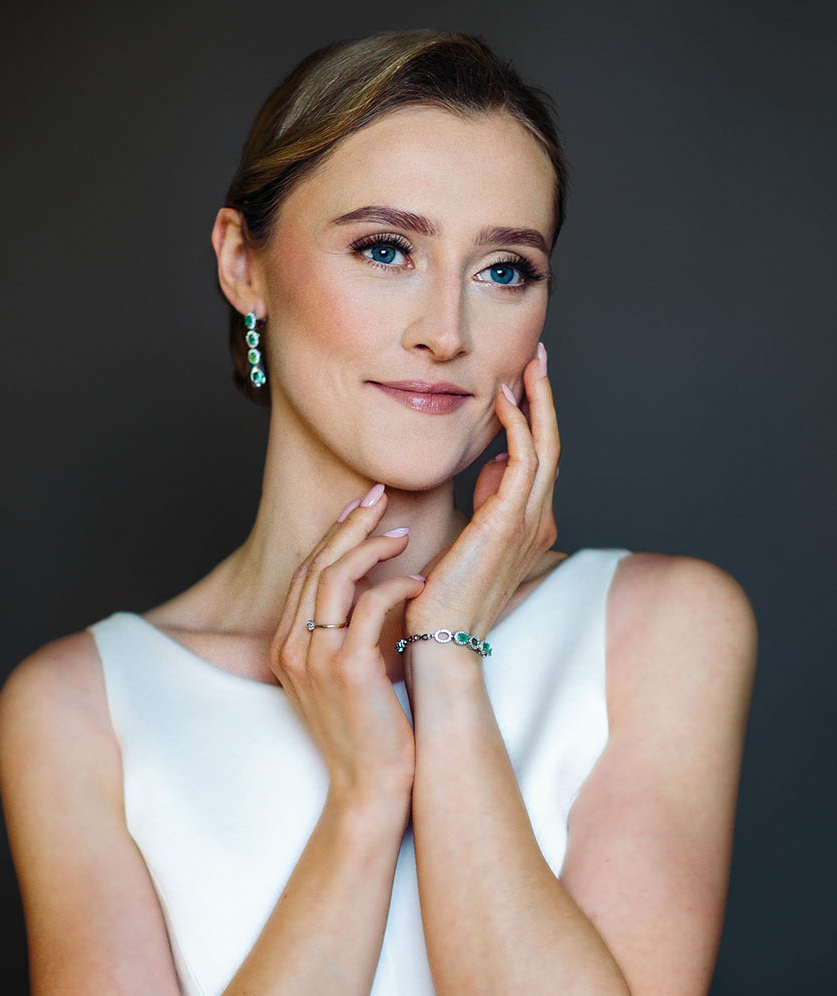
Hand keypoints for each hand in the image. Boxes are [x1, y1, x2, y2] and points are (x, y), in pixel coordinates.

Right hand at [268, 488, 425, 802]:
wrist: (369, 789)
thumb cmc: (369, 736)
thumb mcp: (346, 681)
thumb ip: (349, 638)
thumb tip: (378, 595)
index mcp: (285, 649)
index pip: (305, 575)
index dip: (332, 536)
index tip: (361, 510)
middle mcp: (290, 649)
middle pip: (316, 565)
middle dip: (350, 524)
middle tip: (380, 496)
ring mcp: (314, 658)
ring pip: (336, 576)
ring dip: (372, 546)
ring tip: (404, 533)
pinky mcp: (347, 668)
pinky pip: (370, 605)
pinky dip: (396, 586)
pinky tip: (418, 582)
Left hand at [404, 345, 558, 638]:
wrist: (444, 637)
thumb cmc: (445, 596)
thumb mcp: (470, 537)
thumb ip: (486, 502)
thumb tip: (494, 463)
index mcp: (529, 527)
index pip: (538, 460)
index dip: (534, 418)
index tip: (523, 383)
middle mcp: (538, 521)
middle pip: (551, 445)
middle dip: (544, 398)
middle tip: (537, 358)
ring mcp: (529, 522)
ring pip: (546, 445)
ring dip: (538, 401)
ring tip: (528, 364)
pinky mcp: (510, 522)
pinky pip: (525, 459)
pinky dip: (517, 425)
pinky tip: (503, 399)